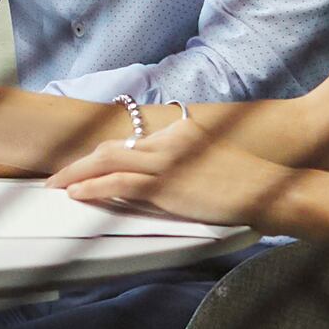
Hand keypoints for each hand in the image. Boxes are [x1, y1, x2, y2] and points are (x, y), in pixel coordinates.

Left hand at [55, 115, 303, 227]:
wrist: (273, 191)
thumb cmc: (251, 186)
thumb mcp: (214, 164)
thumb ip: (187, 165)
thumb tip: (167, 179)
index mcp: (180, 133)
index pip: (131, 143)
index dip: (103, 158)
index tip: (85, 169)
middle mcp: (169, 140)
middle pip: (112, 147)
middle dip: (80, 163)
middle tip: (57, 176)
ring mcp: (166, 160)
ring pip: (107, 160)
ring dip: (75, 174)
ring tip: (55, 186)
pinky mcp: (166, 183)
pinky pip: (118, 183)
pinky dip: (92, 188)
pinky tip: (77, 195)